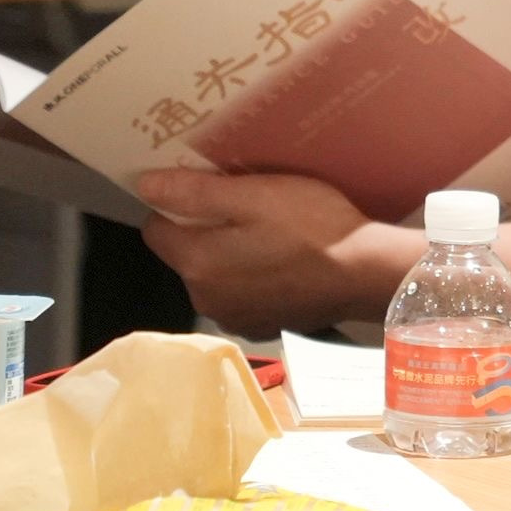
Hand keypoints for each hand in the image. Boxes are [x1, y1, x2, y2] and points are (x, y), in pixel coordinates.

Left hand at [134, 168, 411, 334]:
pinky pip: (240, 295)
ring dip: (228, 256)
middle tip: (247, 207)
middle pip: (185, 254)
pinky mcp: (261, 325)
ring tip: (268, 234)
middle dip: (204, 231)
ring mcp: (234, 317)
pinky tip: (282, 263)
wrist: (365, 274)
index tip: (208, 190)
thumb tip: (145, 185)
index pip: (156, 228)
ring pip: (213, 276)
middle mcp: (205, 298)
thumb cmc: (311, 227)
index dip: (176, 204)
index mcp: (196, 263)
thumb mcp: (253, 195)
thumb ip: (194, 192)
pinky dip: (251, 279)